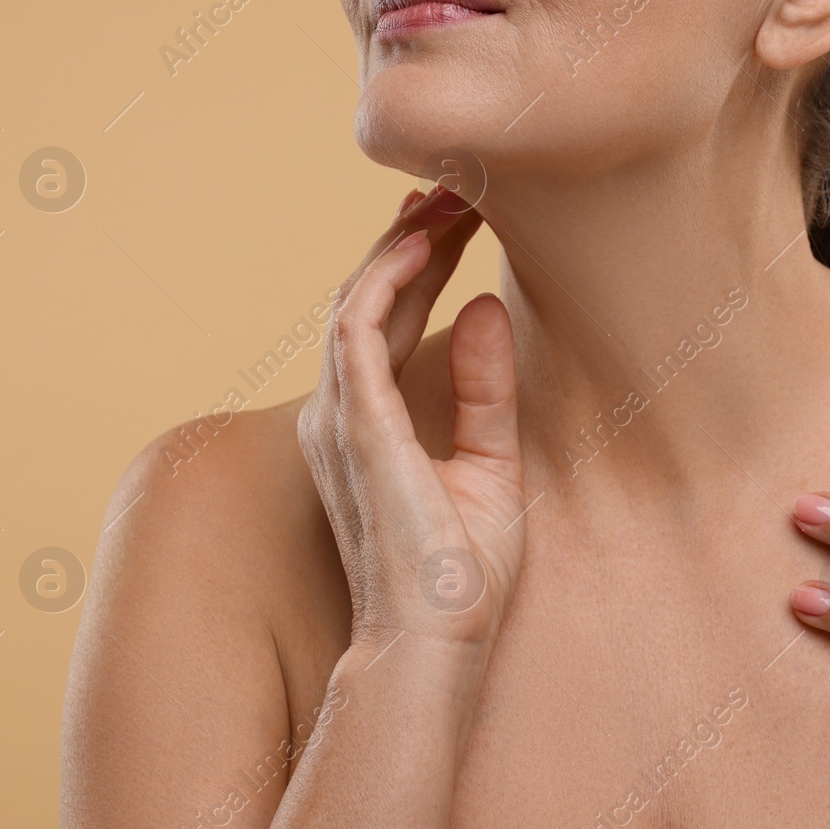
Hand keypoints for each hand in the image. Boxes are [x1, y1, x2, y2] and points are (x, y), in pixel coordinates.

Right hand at [298, 187, 524, 650]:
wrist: (437, 642)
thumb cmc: (461, 575)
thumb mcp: (489, 466)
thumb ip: (486, 391)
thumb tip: (489, 307)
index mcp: (368, 424)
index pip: (388, 322)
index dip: (422, 263)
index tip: (466, 217)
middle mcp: (341, 414)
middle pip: (368, 299)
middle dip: (409, 239)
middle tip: (457, 186)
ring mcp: (340, 417)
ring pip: (357, 301)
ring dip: (399, 244)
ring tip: (447, 196)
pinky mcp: (355, 425)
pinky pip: (356, 330)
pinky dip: (384, 279)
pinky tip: (423, 242)